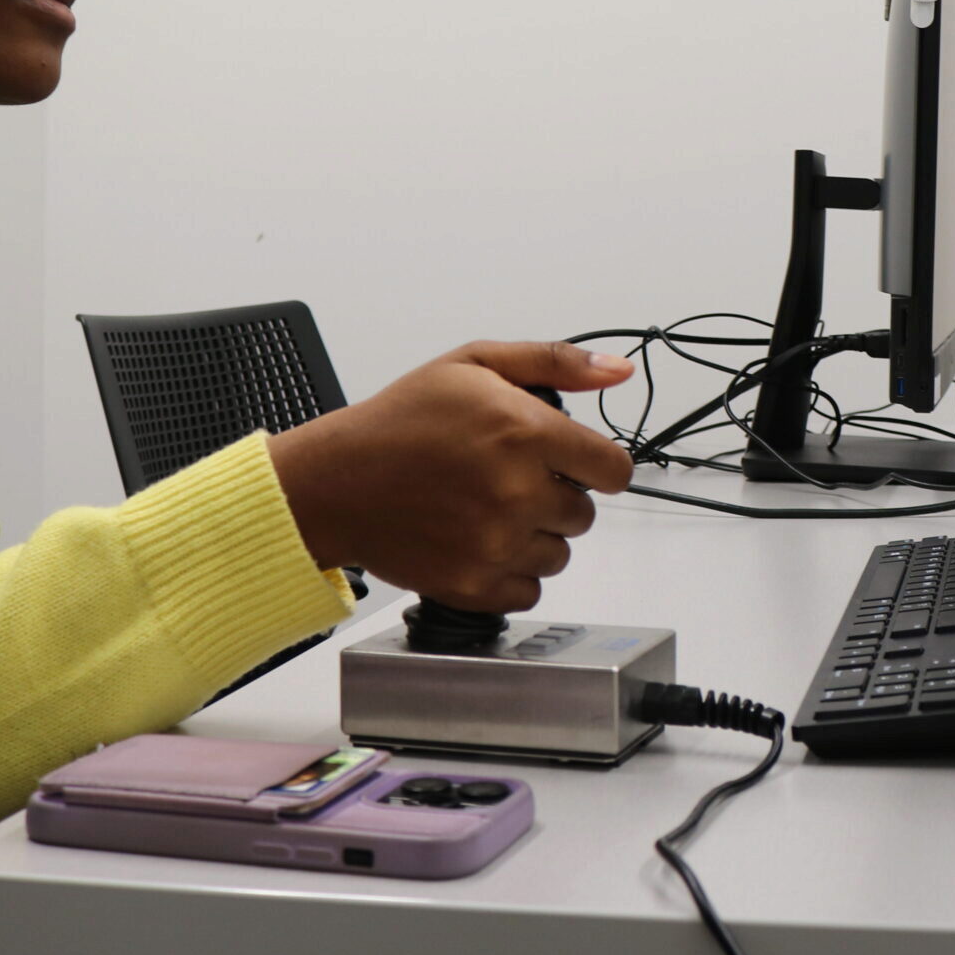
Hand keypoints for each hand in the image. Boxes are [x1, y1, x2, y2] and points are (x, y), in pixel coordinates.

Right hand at [266, 340, 635, 611]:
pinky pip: (528, 591)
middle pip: (586, 515)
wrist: (335, 482)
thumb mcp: (476, 364)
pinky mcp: (473, 583)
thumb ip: (556, 363)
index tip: (576, 464)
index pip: (614, 470)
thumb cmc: (401, 421)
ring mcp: (496, 543)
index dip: (598, 465)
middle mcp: (517, 491)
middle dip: (558, 497)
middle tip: (512, 480)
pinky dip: (511, 573)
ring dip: (536, 536)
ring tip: (491, 510)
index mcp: (525, 432)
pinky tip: (480, 542)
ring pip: (560, 555)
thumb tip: (618, 371)